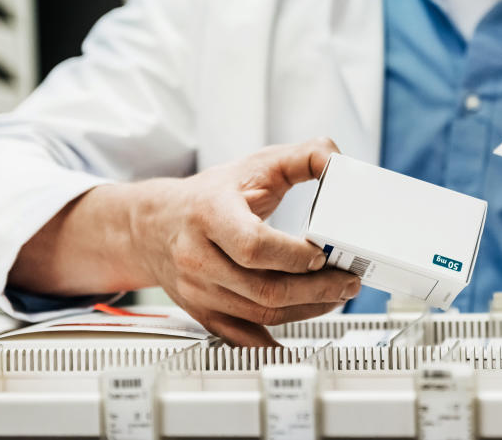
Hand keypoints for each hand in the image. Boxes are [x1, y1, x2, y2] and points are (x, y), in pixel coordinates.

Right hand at [128, 137, 360, 345]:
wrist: (154, 225)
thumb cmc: (207, 195)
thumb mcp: (254, 164)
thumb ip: (302, 157)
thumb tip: (339, 163)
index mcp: (210, 214)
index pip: (254, 246)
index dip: (294, 256)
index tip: (323, 253)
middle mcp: (198, 256)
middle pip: (264, 289)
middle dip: (316, 290)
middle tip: (346, 281)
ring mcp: (199, 290)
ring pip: (262, 315)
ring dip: (308, 310)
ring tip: (334, 295)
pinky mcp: (204, 314)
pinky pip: (243, 339)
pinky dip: (275, 344)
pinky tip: (300, 338)